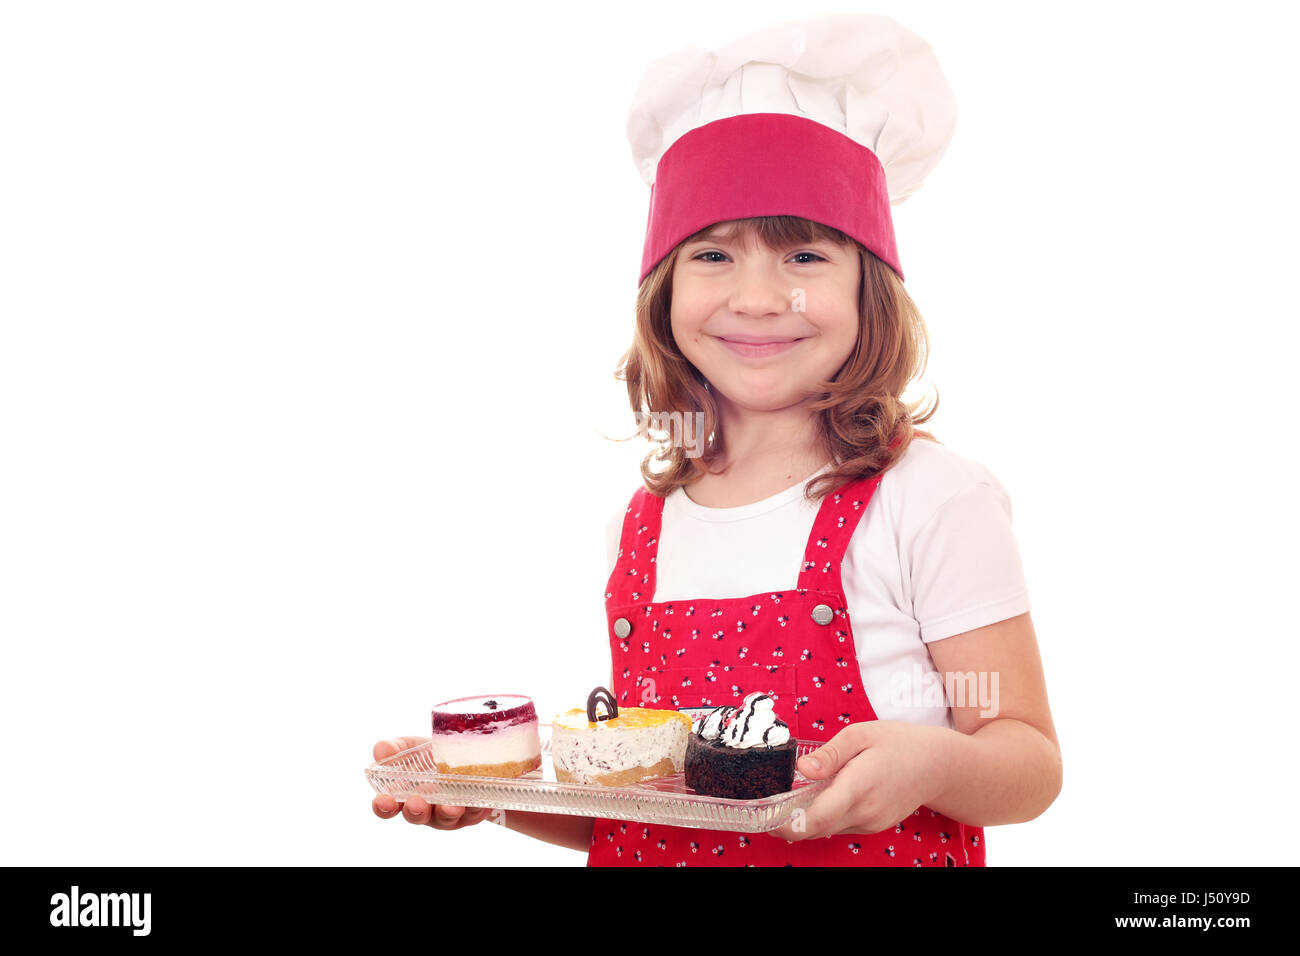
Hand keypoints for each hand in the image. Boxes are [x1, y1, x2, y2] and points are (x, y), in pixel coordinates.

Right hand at [370, 737, 494, 829]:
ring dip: (446, 812)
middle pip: (416, 815)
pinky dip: (473, 806)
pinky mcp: (470, 812)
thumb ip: (394, 748)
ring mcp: (446, 813)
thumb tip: (380, 748)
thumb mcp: (411, 747)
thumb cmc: (429, 756)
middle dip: (415, 810)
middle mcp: (423, 808)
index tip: (382, 800)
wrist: (465, 755)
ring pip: (445, 817)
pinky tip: (473, 801)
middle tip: (415, 803)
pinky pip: (472, 811)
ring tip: (450, 806)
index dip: (383, 806)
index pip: (387, 807)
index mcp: (403, 795)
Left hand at [770, 720, 953, 840]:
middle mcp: (865, 812)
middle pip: (817, 830)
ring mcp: (872, 823)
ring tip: (790, 800)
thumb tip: (802, 769)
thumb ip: (829, 753)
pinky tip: (819, 800)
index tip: (767, 817)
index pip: (816, 818)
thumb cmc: (900, 743)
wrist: (940, 765)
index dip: (787, 824)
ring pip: (828, 830)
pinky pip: (842, 827)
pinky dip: (825, 818)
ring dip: (806, 821)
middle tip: (769, 808)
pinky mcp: (875, 826)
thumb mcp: (861, 734)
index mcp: (858, 787)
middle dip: (789, 824)